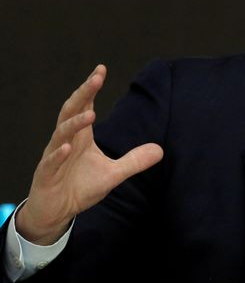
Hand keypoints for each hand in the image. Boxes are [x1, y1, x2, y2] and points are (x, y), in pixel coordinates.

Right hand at [16, 65, 163, 244]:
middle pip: (71, 111)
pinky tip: (69, 146)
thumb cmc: (79, 188)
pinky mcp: (46, 175)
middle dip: (83, 94)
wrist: (56, 211)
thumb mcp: (113, 174)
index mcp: (81, 138)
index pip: (85, 106)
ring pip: (61, 134)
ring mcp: (54, 157)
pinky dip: (59, 153)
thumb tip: (160, 150)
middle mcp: (66, 141)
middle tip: (96, 78)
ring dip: (75, 123)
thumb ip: (134, 161)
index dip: (91, 89)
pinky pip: (51, 161)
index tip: (101, 70)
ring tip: (91, 113)